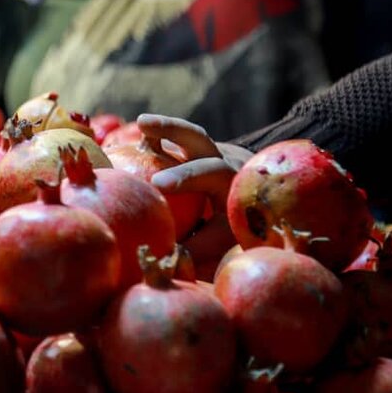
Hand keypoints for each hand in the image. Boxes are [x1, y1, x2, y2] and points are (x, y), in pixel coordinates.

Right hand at [137, 114, 253, 280]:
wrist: (250, 190)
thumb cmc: (226, 230)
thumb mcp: (219, 252)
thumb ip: (197, 258)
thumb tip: (169, 268)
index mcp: (239, 212)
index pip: (222, 228)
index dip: (202, 241)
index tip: (176, 252)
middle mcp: (231, 179)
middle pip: (214, 171)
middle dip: (188, 176)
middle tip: (159, 184)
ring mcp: (218, 156)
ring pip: (199, 138)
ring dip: (172, 130)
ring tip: (144, 124)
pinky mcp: (202, 143)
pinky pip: (183, 133)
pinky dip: (163, 127)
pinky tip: (141, 125)